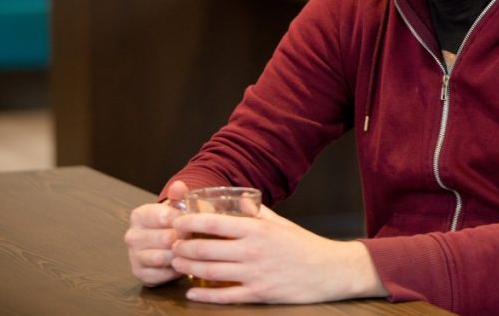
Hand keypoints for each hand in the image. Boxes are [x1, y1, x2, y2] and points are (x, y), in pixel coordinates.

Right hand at [124, 180, 188, 285]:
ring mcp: (134, 256)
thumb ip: (178, 195)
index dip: (183, 220)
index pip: (163, 217)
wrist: (167, 241)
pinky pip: (161, 275)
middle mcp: (132, 235)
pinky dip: (175, 270)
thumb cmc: (174, 221)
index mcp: (139, 215)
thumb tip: (178, 186)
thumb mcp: (177, 205)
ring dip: (179, 255)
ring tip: (190, 250)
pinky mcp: (140, 274)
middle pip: (164, 238)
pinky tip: (182, 263)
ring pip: (161, 257)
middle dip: (183, 238)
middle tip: (195, 238)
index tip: (193, 222)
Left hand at [170, 205, 386, 303]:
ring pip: (210, 272)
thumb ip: (256, 213)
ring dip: (188, 268)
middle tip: (171, 245)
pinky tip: (191, 291)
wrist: (327, 270)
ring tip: (176, 263)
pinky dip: (204, 295)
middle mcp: (252, 250)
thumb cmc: (302, 244)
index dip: (190, 223)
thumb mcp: (279, 223)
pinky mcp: (258, 293)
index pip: (214, 223)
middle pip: (205, 249)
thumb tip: (237, 202)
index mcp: (257, 229)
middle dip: (182, 247)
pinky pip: (224, 296)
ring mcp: (254, 273)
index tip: (176, 221)